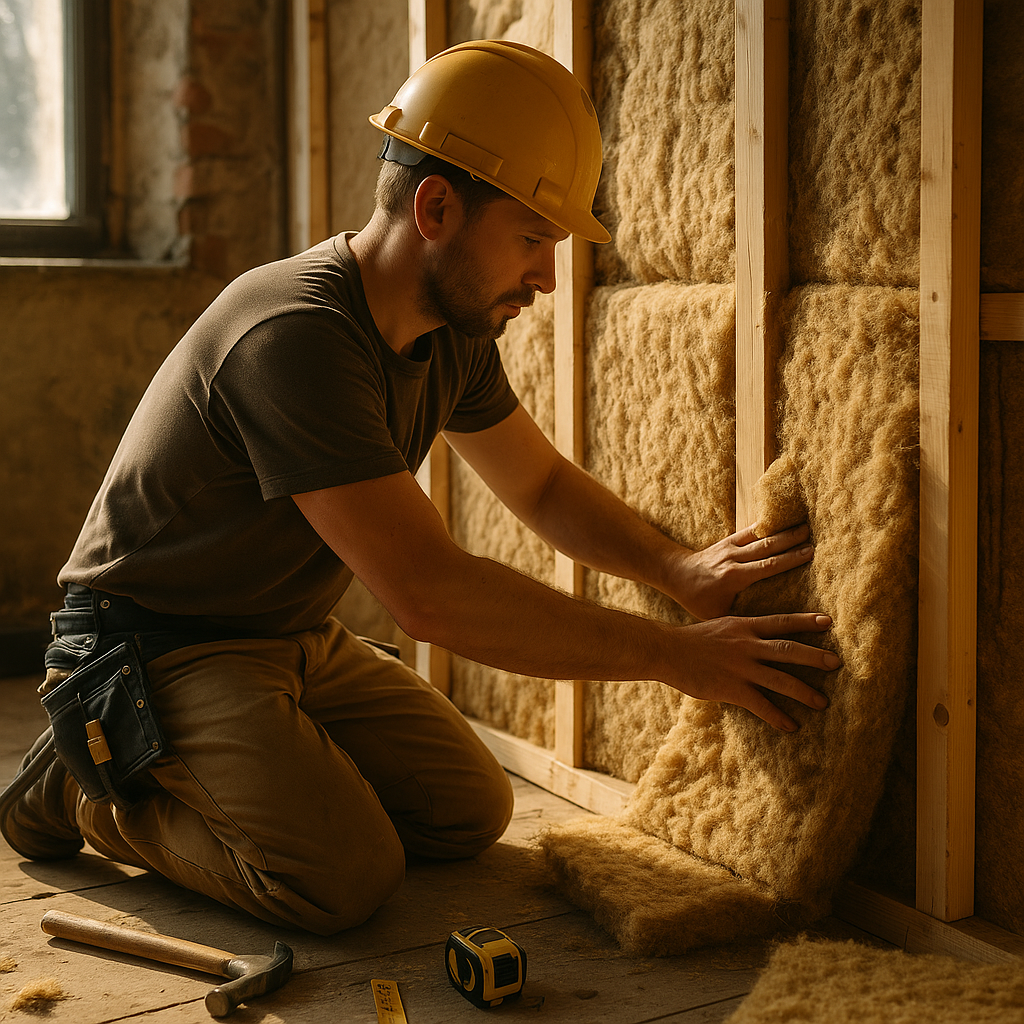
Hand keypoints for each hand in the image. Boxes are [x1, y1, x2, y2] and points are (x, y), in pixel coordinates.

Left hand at [667, 523, 814, 620]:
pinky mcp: (728, 540)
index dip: (788, 559)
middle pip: (767, 547)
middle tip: (814, 535)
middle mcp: (733, 559)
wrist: (677, 574)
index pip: (766, 566)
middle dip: (791, 540)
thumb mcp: (716, 613)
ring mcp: (730, 547)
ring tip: (805, 525)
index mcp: (733, 577)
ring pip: (760, 536)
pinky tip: (783, 519)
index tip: (809, 553)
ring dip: (783, 530)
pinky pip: (750, 531)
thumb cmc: (698, 599)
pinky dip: (767, 525)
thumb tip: (768, 627)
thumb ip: (741, 616)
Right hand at [667, 612, 838, 731]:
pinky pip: (761, 705)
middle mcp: (747, 645)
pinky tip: (792, 727)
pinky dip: (779, 717)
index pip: (782, 622)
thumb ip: (740, 632)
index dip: (806, 621)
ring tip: (823, 703)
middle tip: (837, 663)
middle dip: (815, 657)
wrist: (667, 650)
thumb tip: (758, 638)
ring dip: (805, 692)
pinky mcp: (732, 688)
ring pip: (781, 679)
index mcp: (744, 627)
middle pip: (789, 649)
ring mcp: (741, 667)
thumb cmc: (691, 639)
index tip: (829, 621)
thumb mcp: (720, 626)